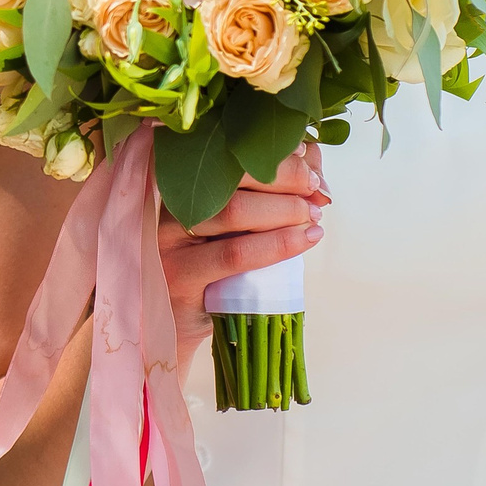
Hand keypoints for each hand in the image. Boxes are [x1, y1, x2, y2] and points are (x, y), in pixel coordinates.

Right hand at [158, 141, 327, 348]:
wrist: (171, 331)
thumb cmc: (212, 275)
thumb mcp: (236, 232)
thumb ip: (269, 197)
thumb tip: (313, 167)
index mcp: (183, 185)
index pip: (230, 154)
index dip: (274, 156)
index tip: (309, 166)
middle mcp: (171, 205)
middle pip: (230, 175)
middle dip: (284, 177)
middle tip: (315, 193)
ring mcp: (170, 240)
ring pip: (234, 211)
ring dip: (284, 210)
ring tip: (311, 218)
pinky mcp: (180, 276)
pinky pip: (235, 254)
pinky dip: (279, 244)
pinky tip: (307, 239)